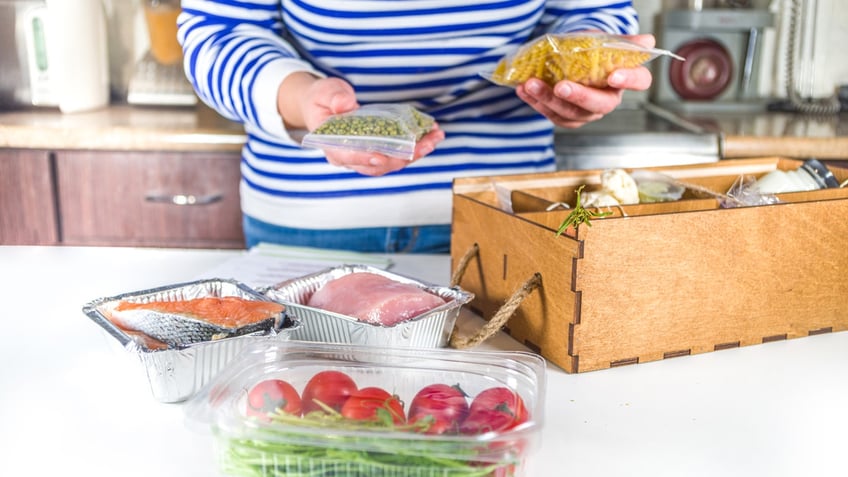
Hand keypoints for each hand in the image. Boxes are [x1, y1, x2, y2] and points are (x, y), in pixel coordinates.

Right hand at [279, 74, 444, 175]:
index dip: (364, 157)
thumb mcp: (324, 92)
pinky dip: (415, 148)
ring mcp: (365, 157)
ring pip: (391, 163)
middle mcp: (349, 157)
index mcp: (332, 145)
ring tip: (434, 139)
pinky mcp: (378, 152)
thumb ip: (333, 98)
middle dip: (403, 156)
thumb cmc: (322, 100)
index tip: (381, 156)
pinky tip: (430, 137)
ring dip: (415, 154)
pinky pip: (397, 155)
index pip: (348, 156)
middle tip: (424, 144)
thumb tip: (345, 103)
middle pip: (377, 164)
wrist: (323, 105)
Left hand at [515, 34, 654, 128]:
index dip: (629, 80)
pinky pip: (553, 115)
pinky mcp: (567, 118)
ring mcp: (587, 112)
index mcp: (624, 79)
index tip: (615, 77)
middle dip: (579, 97)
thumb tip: (647, 40)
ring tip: (531, 84)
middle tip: (561, 86)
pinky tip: (524, 90)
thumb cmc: (591, 50)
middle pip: (599, 104)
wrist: (570, 58)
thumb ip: (623, 43)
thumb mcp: (605, 41)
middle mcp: (608, 100)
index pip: (639, 82)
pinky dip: (536, 103)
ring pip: (571, 114)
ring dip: (548, 100)